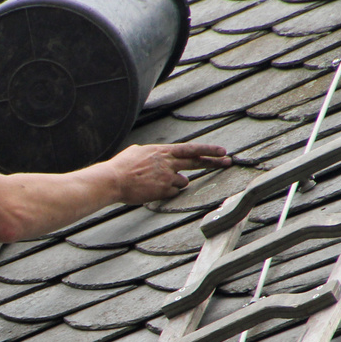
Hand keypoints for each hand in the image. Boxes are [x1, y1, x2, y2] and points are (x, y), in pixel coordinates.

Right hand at [103, 142, 229, 202]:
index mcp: (163, 151)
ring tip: (154, 183)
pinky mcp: (163, 191)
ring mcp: (167, 177)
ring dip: (174, 183)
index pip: (191, 149)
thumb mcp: (137, 151)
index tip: (222, 151)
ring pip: (182, 182)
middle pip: (197, 162)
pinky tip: (151, 190)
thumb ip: (152, 153)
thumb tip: (155, 154)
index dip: (208, 150)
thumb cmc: (121, 166)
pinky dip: (165, 192)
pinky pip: (172, 192)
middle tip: (228, 162)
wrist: (113, 180)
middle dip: (214, 162)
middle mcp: (168, 162)